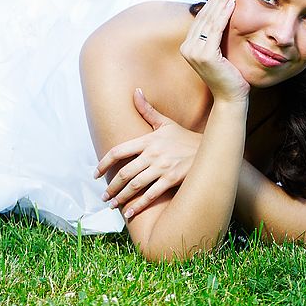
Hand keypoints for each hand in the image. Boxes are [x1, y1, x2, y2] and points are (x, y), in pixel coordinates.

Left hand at [94, 88, 200, 215]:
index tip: (95, 174)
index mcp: (148, 140)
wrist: (210, 148)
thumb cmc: (184, 137)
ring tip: (112, 205)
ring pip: (135, 185)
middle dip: (112, 187)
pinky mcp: (172, 179)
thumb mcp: (165, 123)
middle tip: (104, 197)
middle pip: (125, 172)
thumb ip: (147, 110)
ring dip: (121, 197)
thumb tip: (135, 91)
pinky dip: (139, 205)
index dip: (104, 163)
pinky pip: (151, 195)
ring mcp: (162, 168)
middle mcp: (152, 154)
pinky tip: (129, 213)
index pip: (118, 151)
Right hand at [180, 0, 249, 102]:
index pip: (202, 18)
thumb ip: (216, 35)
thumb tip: (222, 14)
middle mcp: (188, 48)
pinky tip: (232, 3)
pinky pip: (216, 30)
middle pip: (204, 16)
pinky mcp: (205, 55)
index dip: (213, 0)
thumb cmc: (229, 75)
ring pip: (210, 20)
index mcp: (188, 46)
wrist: (231, 97)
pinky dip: (224, 14)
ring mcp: (194, 52)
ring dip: (221, 1)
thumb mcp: (220, 50)